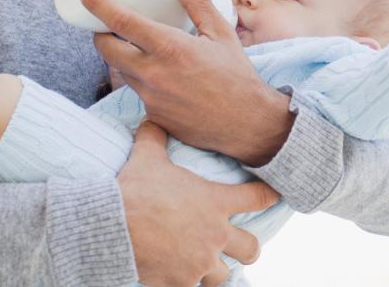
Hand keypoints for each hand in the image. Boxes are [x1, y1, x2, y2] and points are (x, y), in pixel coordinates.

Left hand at [79, 0, 294, 164]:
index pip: (121, 21)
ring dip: (122, 58)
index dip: (97, 4)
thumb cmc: (238, 76)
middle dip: (100, 34)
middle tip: (106, 24)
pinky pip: (138, 92)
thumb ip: (198, 3)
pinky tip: (161, 77)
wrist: (248, 124)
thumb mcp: (222, 33)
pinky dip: (143, 80)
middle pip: (106, 49)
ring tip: (136, 48)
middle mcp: (153, 73)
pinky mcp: (153, 115)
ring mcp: (150, 97)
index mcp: (170, 47)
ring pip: (121, 72)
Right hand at [119, 122, 279, 286]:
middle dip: (249, 249)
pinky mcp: (180, 282)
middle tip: (242, 247)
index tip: (277, 197)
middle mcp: (215, 235)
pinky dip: (184, 282)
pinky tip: (175, 275)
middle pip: (251, 249)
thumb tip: (151, 119)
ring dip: (215, 270)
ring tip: (203, 265)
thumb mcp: (147, 158)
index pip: (257, 197)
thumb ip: (155, 139)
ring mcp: (200, 262)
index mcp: (215, 202)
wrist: (112, 226)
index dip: (270, 196)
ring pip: (222, 276)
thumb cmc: (134, 190)